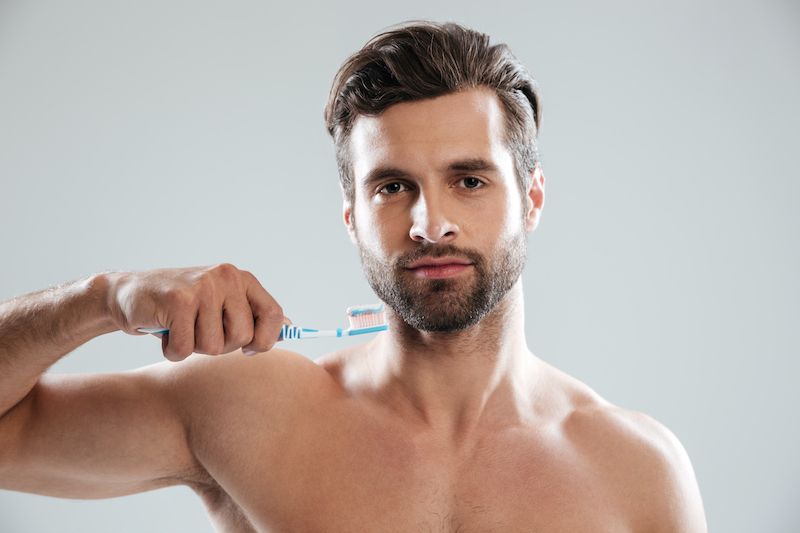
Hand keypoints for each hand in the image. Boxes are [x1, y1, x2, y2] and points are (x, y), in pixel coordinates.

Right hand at [104, 264, 286, 360]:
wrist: (127, 294)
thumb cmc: (178, 306)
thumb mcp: (221, 304)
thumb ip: (253, 314)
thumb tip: (292, 328)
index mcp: (241, 279)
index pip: (274, 315)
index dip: (264, 340)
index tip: (248, 348)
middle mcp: (226, 277)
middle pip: (243, 337)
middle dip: (220, 346)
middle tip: (199, 332)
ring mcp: (203, 287)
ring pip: (214, 346)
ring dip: (193, 348)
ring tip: (180, 328)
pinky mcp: (178, 301)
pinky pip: (186, 349)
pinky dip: (172, 351)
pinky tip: (165, 332)